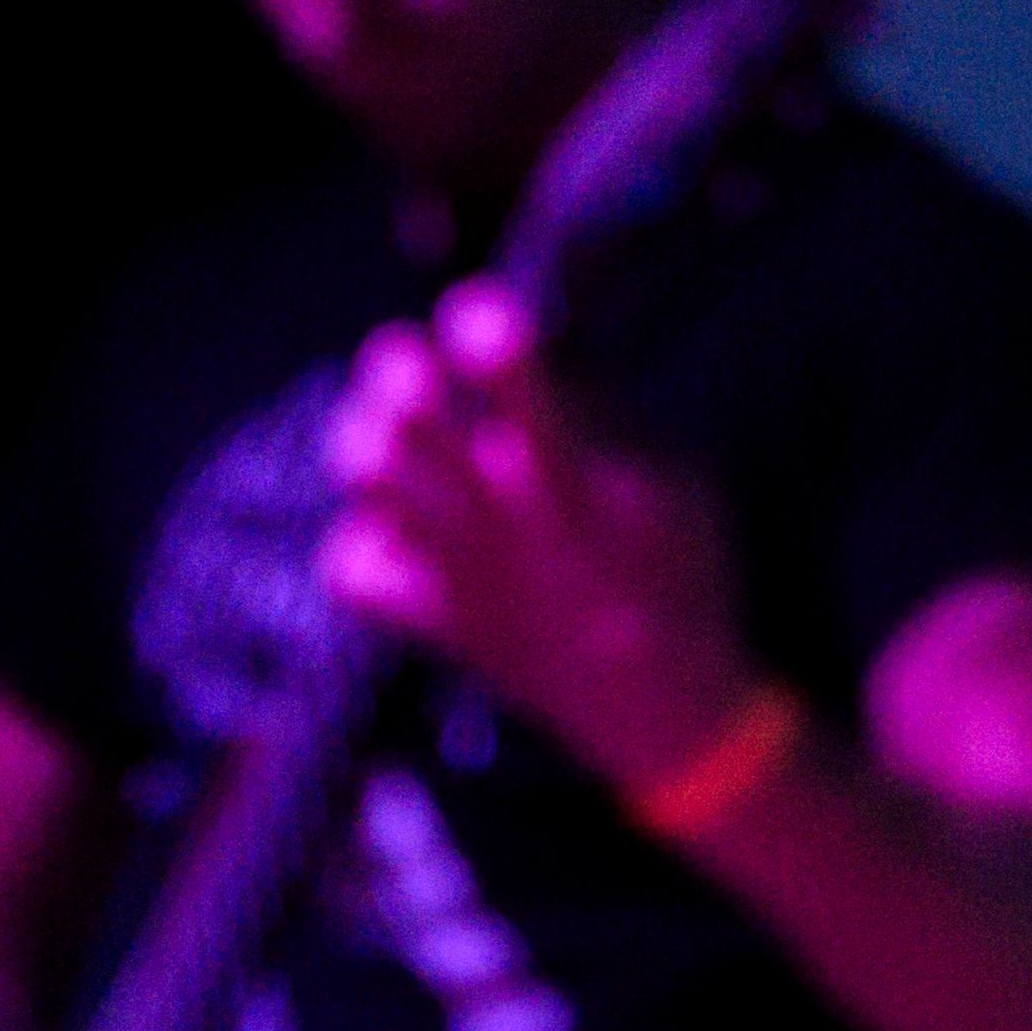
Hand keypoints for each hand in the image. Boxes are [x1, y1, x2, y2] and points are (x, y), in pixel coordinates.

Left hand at [319, 283, 763, 791]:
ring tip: (392, 437)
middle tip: (415, 370)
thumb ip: (613, 419)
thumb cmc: (682, 582)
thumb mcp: (681, 484)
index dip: (480, 323)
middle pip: (406, 415)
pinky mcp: (433, 621)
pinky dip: (358, 540)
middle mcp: (501, 513)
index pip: (510, 375)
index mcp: (570, 472)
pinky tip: (393, 530)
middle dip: (397, 369)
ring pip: (366, 474)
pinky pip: (349, 569)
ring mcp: (459, 568)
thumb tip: (547, 356)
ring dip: (367, 438)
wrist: (662, 713)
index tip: (479, 318)